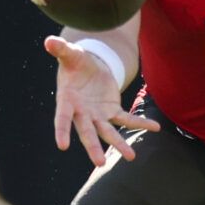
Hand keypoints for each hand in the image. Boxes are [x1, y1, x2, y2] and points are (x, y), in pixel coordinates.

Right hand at [45, 34, 156, 165]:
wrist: (88, 66)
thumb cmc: (75, 63)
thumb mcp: (70, 54)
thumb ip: (61, 49)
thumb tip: (49, 40)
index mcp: (66, 101)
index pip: (61, 119)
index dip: (61, 131)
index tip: (62, 146)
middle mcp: (81, 113)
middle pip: (87, 132)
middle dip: (93, 147)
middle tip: (100, 163)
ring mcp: (97, 114)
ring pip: (107, 132)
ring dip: (119, 143)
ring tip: (131, 156)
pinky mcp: (112, 111)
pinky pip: (126, 119)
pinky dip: (140, 123)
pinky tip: (154, 127)